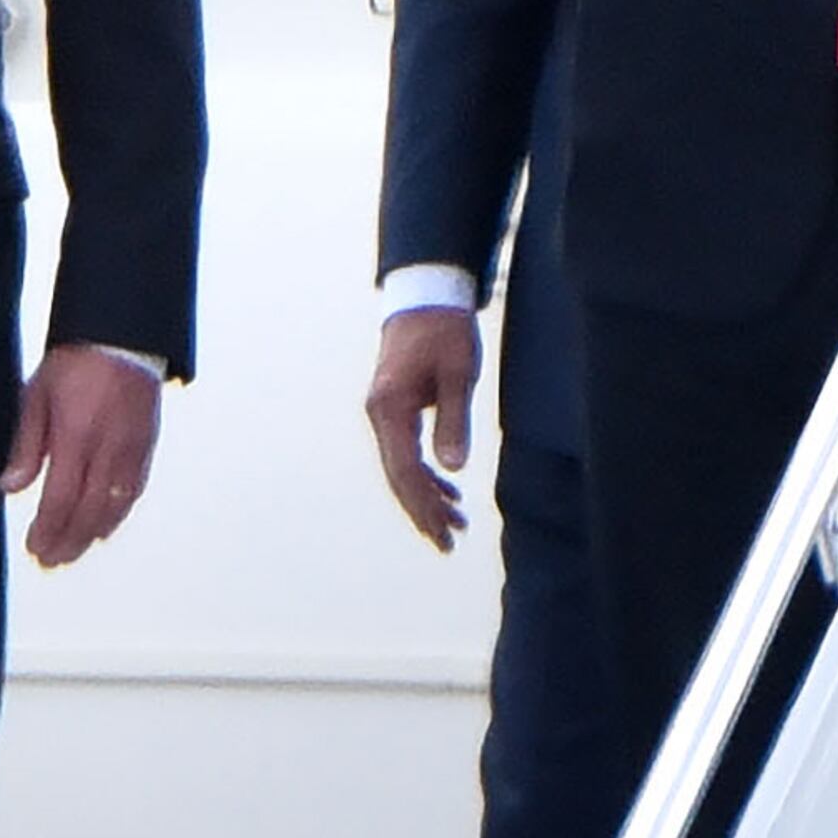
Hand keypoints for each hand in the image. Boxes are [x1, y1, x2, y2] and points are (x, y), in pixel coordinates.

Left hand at [0, 343, 163, 567]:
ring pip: (115, 507)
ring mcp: (131, 449)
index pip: (61, 499)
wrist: (121, 334)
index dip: (48, 530)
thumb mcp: (36, 396)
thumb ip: (26, 446)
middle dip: (69, 541)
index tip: (36, 547)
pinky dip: (118, 514)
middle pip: (89, 513)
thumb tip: (10, 485)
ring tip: (74, 550)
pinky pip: (134, 490)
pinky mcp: (146, 445)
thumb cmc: (78, 359)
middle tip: (52, 560)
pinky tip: (105, 525)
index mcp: (77, 436)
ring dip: (92, 534)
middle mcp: (108, 448)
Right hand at [365, 307, 480, 547]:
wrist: (425, 295)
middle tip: (449, 543)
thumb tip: (453, 469)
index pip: (404, 470)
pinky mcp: (394, 408)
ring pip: (401, 468)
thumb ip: (453, 421)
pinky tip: (446, 491)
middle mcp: (380, 414)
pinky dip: (425, 475)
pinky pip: (405, 452)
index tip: (444, 531)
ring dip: (426, 497)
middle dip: (423, 512)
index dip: (424, 505)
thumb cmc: (444, 329)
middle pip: (398, 477)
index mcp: (390, 407)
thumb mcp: (458, 374)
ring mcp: (384, 412)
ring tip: (455, 524)